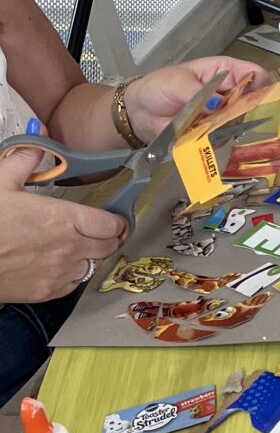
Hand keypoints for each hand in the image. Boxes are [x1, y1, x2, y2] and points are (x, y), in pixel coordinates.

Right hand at [0, 148, 124, 301]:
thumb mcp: (1, 183)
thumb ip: (24, 160)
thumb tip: (37, 140)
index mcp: (63, 218)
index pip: (110, 224)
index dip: (115, 220)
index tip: (113, 218)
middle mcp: (69, 248)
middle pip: (108, 246)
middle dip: (108, 238)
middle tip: (100, 232)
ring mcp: (60, 272)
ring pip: (92, 266)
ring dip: (89, 256)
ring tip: (74, 247)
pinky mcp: (49, 292)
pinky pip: (74, 284)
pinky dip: (72, 275)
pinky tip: (57, 264)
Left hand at [122, 56, 262, 142]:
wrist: (138, 113)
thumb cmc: (158, 88)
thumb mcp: (176, 83)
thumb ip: (197, 92)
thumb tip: (218, 105)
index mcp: (225, 72)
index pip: (255, 74)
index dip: (261, 85)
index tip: (256, 100)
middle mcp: (229, 94)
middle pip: (254, 102)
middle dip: (248, 112)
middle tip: (230, 119)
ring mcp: (223, 115)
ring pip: (241, 123)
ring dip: (231, 129)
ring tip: (210, 129)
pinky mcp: (214, 133)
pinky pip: (226, 139)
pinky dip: (219, 142)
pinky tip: (206, 139)